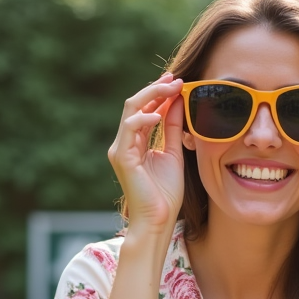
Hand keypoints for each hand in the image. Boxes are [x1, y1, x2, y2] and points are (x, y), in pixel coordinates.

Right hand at [107, 73, 184, 232]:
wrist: (158, 220)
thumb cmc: (165, 193)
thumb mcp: (173, 153)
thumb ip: (172, 128)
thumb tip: (178, 101)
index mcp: (135, 142)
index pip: (144, 109)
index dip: (159, 92)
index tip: (178, 81)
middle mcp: (124, 143)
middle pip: (135, 104)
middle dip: (156, 88)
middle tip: (175, 77)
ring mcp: (121, 149)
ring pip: (131, 110)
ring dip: (152, 95)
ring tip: (172, 88)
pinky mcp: (122, 157)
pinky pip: (129, 129)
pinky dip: (144, 118)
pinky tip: (159, 113)